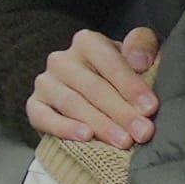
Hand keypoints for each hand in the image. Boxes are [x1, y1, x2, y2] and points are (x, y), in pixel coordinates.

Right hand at [29, 26, 163, 149]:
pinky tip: (86, 137)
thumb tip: (139, 60)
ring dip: (100, 124)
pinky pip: (44, 118)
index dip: (131, 85)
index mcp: (87, 42)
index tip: (150, 108)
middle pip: (93, 86)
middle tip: (143, 132)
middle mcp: (61, 59)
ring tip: (123, 141)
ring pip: (72, 103)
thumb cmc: (120, 77)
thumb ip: (142, 46)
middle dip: (122, 112)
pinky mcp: (34, 106)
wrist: (94, 100)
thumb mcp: (137, 56)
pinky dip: (65, 128)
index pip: (109, 61)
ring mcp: (44, 82)